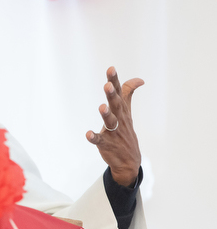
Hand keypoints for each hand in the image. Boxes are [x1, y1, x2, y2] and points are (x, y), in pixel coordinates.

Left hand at [86, 67, 143, 186]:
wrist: (129, 160)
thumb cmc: (125, 130)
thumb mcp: (127, 111)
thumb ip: (128, 93)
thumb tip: (139, 79)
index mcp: (121, 110)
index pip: (119, 92)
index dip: (114, 80)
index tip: (111, 68)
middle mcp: (119, 119)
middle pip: (116, 105)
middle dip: (112, 95)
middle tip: (107, 85)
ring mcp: (113, 132)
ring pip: (110, 122)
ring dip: (106, 115)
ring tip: (101, 107)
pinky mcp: (106, 144)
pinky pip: (99, 140)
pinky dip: (94, 137)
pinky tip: (88, 134)